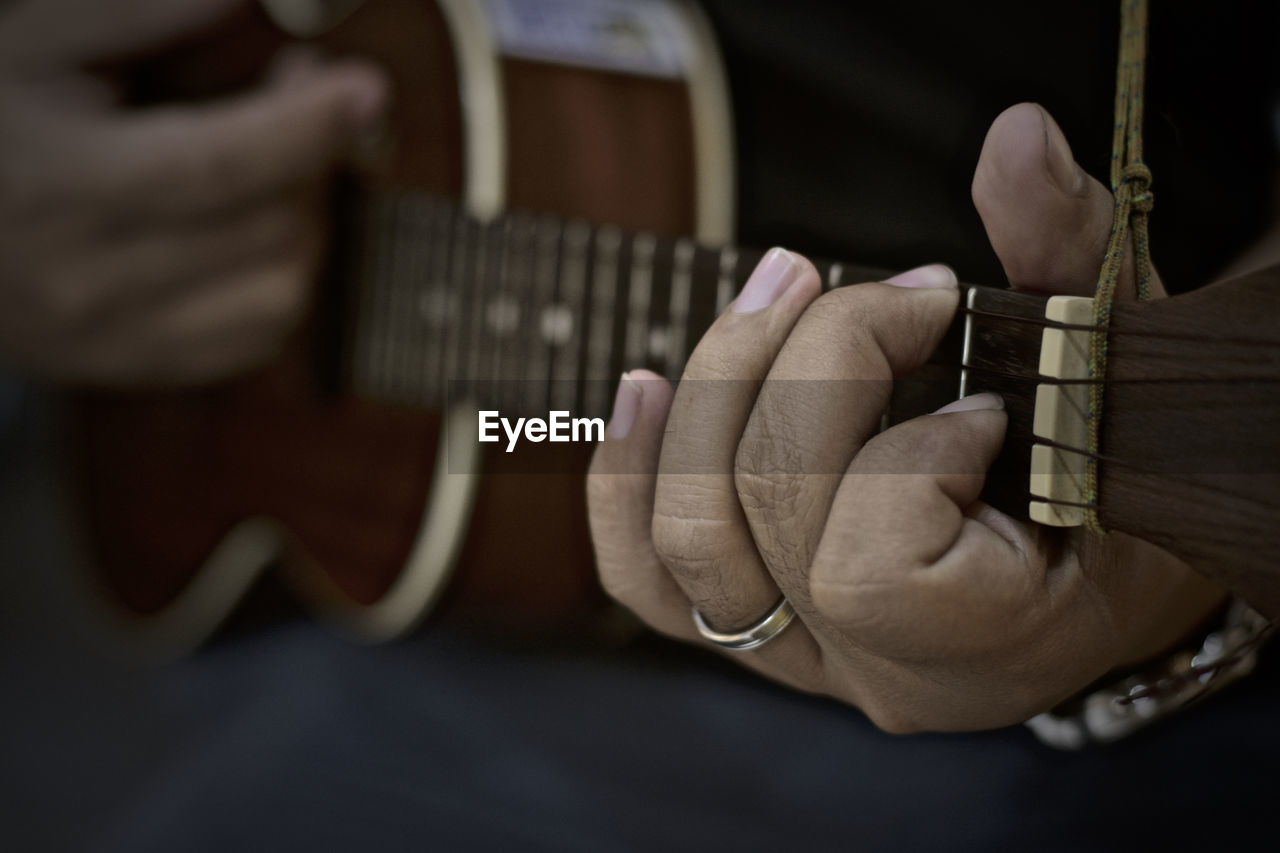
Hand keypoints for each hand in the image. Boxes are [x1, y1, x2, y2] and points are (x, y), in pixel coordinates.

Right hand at [0, 0, 386, 384]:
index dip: (306, 126)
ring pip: (277, 297)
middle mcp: (90, 276)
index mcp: (62, 183)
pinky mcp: (127, 367)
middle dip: (315, 160)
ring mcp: (111, 335)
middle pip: (266, 230)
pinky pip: (251, 343)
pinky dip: (281, 284)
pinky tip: (260, 234)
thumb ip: (139, 12)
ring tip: (285, 172)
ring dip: (309, 227)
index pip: (217, 164)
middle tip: (305, 98)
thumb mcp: (31, 41)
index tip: (364, 88)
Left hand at [587, 103, 1226, 731]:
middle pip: (768, 511)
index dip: (911, 450)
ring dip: (714, 392)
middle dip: (815, 366)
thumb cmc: (1120, 473)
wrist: (1101, 563)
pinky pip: (644, 577)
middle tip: (892, 293)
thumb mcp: (1120, 370)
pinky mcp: (751, 626)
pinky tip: (643, 391)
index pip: (872, 565)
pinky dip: (627, 478)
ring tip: (771, 291)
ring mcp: (802, 656)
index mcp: (989, 644)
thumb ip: (1069, 254)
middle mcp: (877, 672)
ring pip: (690, 536)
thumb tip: (1014, 137)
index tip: (985, 401)